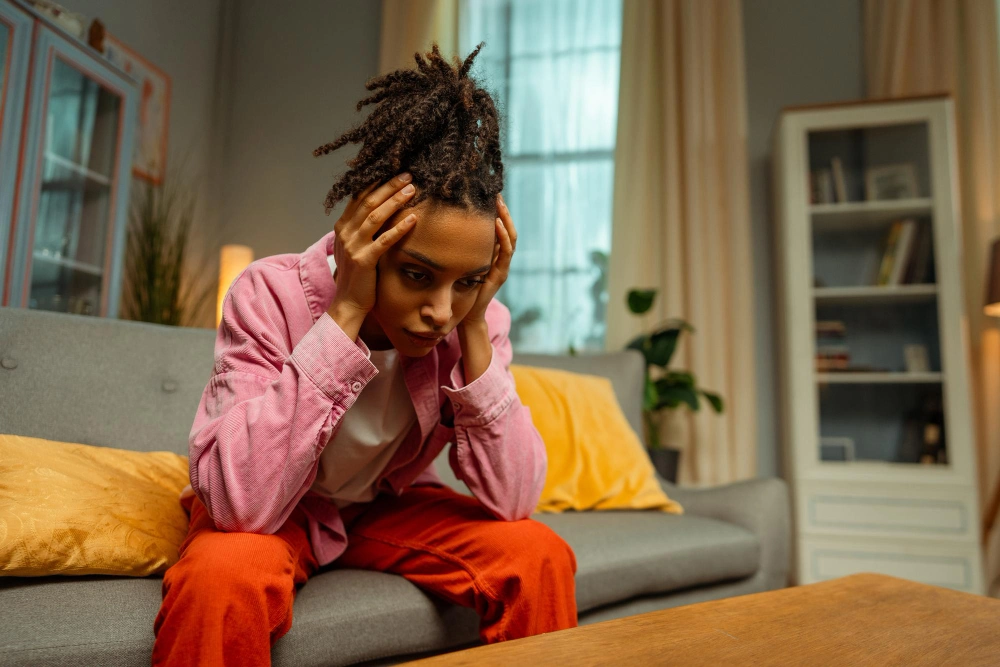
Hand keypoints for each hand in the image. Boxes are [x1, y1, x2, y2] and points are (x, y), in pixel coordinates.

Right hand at [330, 173, 416, 316]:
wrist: (349, 302)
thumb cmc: (358, 275)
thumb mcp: (355, 247)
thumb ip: (362, 229)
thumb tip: (380, 209)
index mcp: (342, 227)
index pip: (359, 197)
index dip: (377, 183)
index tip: (394, 171)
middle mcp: (345, 233)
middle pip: (368, 202)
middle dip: (389, 186)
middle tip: (408, 175)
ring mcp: (353, 246)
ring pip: (375, 216)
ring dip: (395, 201)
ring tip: (412, 190)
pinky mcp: (364, 260)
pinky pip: (384, 240)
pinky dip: (399, 228)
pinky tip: (413, 218)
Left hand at [463, 193, 515, 324]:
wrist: (467, 314)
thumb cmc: (461, 289)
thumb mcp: (460, 263)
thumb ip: (461, 249)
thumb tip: (445, 226)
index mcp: (493, 255)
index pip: (500, 229)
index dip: (497, 212)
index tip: (490, 195)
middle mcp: (501, 259)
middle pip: (508, 229)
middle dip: (503, 211)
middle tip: (496, 193)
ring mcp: (502, 266)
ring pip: (510, 238)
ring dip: (505, 219)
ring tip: (499, 203)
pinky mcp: (500, 274)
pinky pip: (505, 252)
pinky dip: (503, 236)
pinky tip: (497, 223)